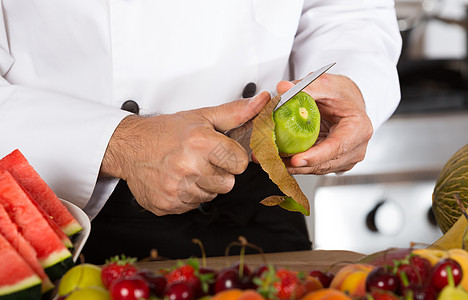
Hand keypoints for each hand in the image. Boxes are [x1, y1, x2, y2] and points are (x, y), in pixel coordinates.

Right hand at [100, 91, 269, 214]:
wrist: (129, 146)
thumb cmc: (166, 131)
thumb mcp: (202, 117)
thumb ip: (235, 112)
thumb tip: (262, 102)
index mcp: (200, 142)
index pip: (241, 163)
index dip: (233, 158)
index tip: (221, 152)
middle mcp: (188, 166)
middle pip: (228, 183)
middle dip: (219, 172)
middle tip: (202, 160)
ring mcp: (176, 188)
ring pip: (211, 196)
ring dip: (204, 185)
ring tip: (188, 169)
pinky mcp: (168, 204)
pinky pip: (193, 205)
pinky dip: (188, 195)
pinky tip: (177, 180)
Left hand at [277, 73, 372, 174]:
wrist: (348, 101)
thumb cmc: (341, 94)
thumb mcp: (325, 84)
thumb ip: (305, 87)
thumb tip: (283, 88)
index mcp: (358, 128)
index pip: (336, 147)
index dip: (314, 156)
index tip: (295, 159)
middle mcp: (356, 147)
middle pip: (325, 163)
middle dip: (298, 165)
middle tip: (275, 160)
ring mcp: (347, 158)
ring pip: (318, 168)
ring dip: (296, 167)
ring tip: (274, 160)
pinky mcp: (336, 163)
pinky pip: (316, 167)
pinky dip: (300, 165)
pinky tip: (284, 160)